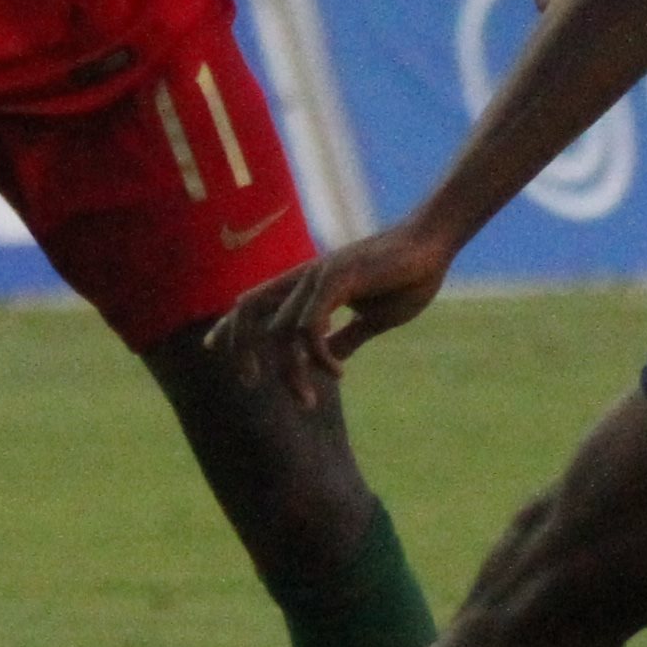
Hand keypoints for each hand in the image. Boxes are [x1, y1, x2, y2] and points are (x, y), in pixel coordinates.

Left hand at [202, 218, 455, 414]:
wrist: (434, 247)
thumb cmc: (407, 276)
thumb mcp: (373, 316)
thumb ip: (348, 335)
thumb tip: (331, 358)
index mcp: (309, 284)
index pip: (254, 301)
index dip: (230, 324)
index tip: (212, 349)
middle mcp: (305, 277)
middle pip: (249, 308)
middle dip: (238, 346)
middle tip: (249, 383)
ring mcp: (319, 276)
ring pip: (281, 330)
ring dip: (289, 372)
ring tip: (309, 400)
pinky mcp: (337, 279)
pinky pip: (310, 326)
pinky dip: (317, 355)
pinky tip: (337, 372)